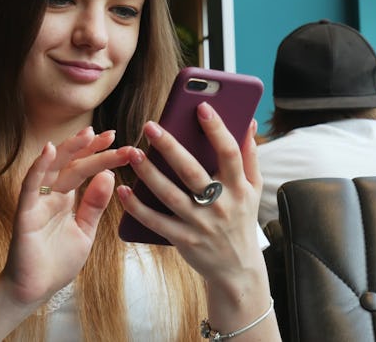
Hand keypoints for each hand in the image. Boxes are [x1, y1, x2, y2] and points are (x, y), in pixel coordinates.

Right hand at [0, 127, 130, 308]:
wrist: (34, 290)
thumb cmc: (57, 262)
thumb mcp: (85, 231)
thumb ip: (94, 205)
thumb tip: (109, 176)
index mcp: (65, 198)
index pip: (84, 169)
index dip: (100, 155)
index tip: (121, 143)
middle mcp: (50, 195)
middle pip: (72, 164)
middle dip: (91, 148)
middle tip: (112, 134)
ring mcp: (37, 201)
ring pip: (53, 168)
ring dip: (69, 149)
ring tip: (88, 134)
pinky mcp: (24, 213)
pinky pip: (30, 186)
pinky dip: (39, 167)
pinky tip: (49, 151)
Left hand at [118, 102, 262, 284]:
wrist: (237, 269)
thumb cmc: (241, 219)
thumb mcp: (253, 189)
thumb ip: (249, 155)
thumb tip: (247, 122)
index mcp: (238, 187)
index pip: (229, 153)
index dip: (217, 129)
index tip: (201, 107)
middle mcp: (220, 204)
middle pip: (192, 171)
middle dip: (170, 148)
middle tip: (150, 126)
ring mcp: (200, 223)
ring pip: (170, 195)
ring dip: (149, 174)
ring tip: (132, 153)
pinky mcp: (183, 240)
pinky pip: (156, 221)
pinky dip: (137, 207)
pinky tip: (122, 189)